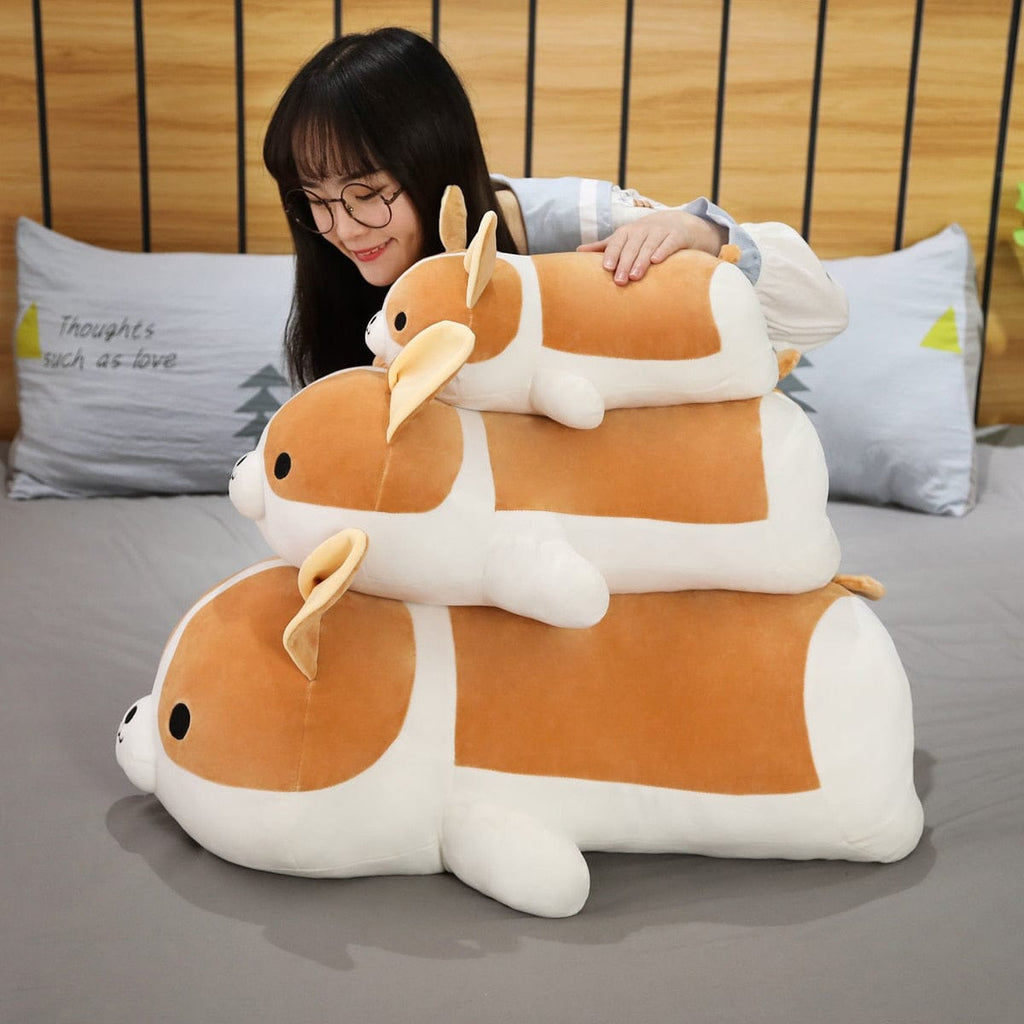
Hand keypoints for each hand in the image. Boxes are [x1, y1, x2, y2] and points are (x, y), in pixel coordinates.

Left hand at [577, 209, 727, 285]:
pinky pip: (669, 243)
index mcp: (628, 232)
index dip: (612, 254)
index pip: (618, 242)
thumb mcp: (624, 239)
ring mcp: (661, 232)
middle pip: (632, 247)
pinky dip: (663, 251)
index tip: (607, 268)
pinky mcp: (677, 236)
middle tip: (620, 281)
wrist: (678, 223)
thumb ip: (604, 246)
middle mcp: (643, 229)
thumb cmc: (644, 236)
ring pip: (649, 246)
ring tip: (635, 277)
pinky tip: (657, 261)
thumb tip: (577, 251)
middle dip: (625, 263)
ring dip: (641, 260)